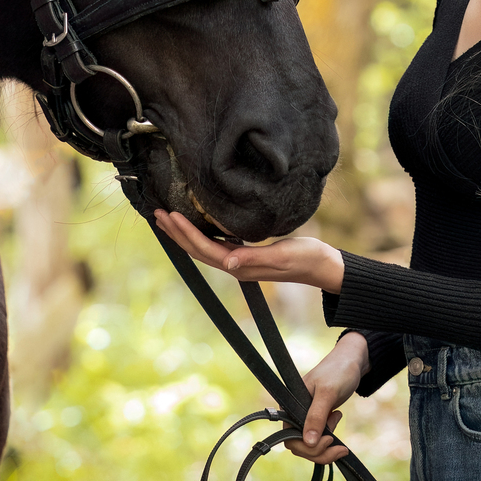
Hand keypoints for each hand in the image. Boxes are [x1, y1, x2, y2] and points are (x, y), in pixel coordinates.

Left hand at [152, 210, 344, 291]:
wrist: (323, 267)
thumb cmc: (307, 258)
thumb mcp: (283, 255)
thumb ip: (254, 258)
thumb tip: (228, 264)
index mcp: (241, 266)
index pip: (205, 249)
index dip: (186, 233)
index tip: (170, 215)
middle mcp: (236, 266)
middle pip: (198, 250)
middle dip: (176, 233)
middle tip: (157, 214)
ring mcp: (240, 262)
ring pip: (204, 248)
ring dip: (184, 234)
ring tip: (167, 219)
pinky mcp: (246, 255)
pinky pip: (215, 245)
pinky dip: (199, 234)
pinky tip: (195, 224)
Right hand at [284, 331, 368, 463]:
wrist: (351, 362)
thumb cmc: (337, 372)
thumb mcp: (327, 393)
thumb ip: (316, 417)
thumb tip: (308, 443)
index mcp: (290, 405)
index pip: (290, 437)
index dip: (308, 445)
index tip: (328, 439)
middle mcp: (295, 413)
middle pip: (299, 446)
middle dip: (320, 450)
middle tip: (338, 445)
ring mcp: (306, 417)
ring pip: (309, 445)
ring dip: (326, 446)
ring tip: (338, 422)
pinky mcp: (317, 418)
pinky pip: (318, 438)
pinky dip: (329, 438)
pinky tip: (337, 418)